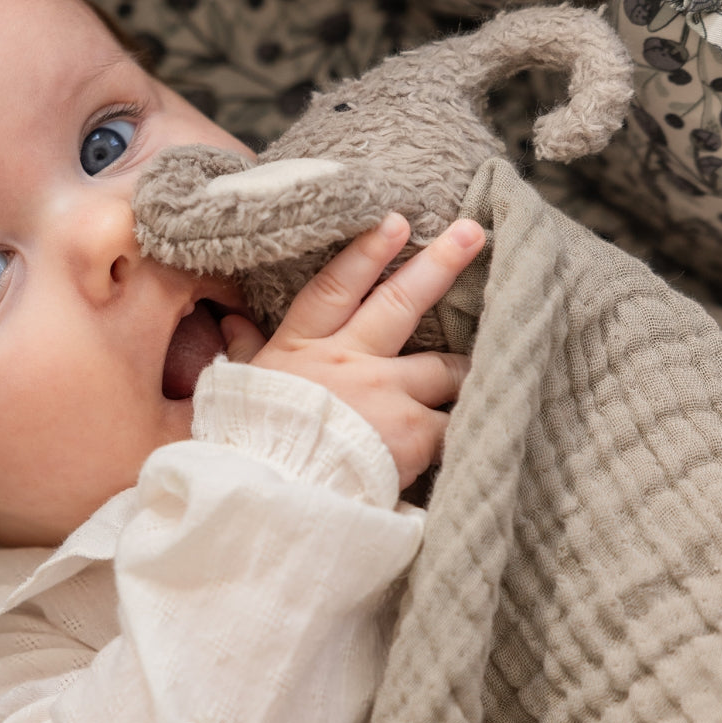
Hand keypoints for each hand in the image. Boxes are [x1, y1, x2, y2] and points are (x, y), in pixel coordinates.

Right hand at [220, 213, 484, 488]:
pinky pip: (455, 420)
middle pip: (399, 304)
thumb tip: (230, 321)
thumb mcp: (240, 390)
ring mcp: (383, 393)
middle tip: (473, 232)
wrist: (273, 501)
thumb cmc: (251, 445)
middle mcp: (346, 361)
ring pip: (443, 366)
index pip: (335, 288)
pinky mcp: (413, 431)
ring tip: (492, 359)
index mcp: (302, 349)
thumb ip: (243, 352)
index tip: (394, 220)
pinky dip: (470, 421)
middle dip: (439, 264)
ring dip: (464, 366)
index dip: (365, 252)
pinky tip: (490, 419)